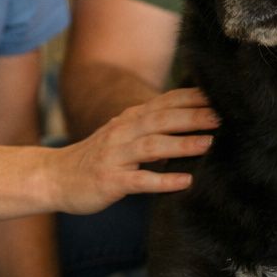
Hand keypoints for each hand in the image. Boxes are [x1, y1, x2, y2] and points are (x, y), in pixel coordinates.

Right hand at [54, 87, 217, 213]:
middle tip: (223, 117)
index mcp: (130, 119)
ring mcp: (115, 156)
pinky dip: (162, 180)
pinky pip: (139, 180)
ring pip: (151, 146)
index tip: (221, 95)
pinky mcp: (110, 181)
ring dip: (181, 143)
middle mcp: (123, 132)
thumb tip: (194, 120)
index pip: (165, 102)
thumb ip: (153, 126)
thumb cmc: (99, 157)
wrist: (53, 177)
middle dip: (193, 117)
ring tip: (208, 144)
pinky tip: (185, 182)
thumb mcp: (124, 134)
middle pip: (161, 120)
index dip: (192, 98)